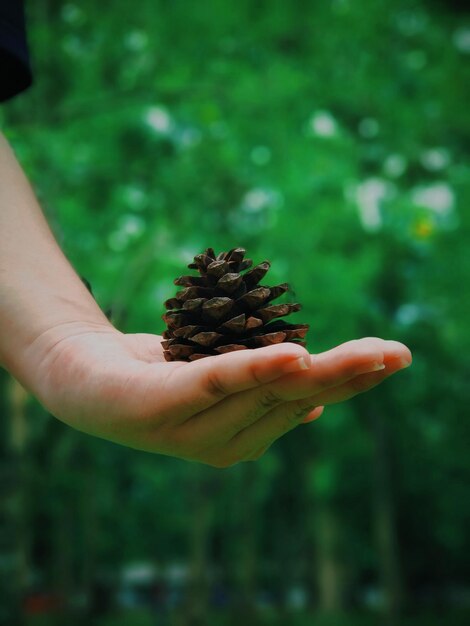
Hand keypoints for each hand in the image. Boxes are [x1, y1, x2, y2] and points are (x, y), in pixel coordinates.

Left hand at [28, 323, 411, 466]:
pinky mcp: (158, 404)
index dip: (349, 381)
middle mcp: (222, 444)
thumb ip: (260, 392)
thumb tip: (315, 399)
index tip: (391, 357)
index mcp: (241, 439)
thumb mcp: (214, 382)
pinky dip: (256, 369)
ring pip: (266, 390)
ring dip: (320, 368)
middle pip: (294, 399)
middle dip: (349, 374)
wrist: (76, 373)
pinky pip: (214, 382)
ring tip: (367, 352)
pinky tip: (294, 355)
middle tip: (396, 353)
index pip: (303, 404)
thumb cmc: (155, 374)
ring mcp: (190, 429)